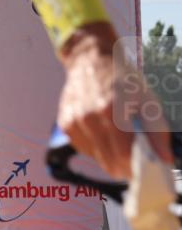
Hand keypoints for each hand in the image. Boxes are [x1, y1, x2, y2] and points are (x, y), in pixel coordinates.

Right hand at [58, 24, 171, 179]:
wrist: (90, 60)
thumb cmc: (122, 78)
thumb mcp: (148, 99)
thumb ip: (157, 132)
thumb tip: (164, 160)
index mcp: (111, 110)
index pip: (124, 155)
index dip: (136, 167)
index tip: (144, 169)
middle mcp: (88, 117)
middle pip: (109, 162)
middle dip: (124, 166)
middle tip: (134, 159)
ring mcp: (74, 122)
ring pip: (96, 158)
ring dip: (110, 156)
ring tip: (117, 138)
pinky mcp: (66, 125)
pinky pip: (84, 148)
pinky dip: (96, 147)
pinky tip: (103, 132)